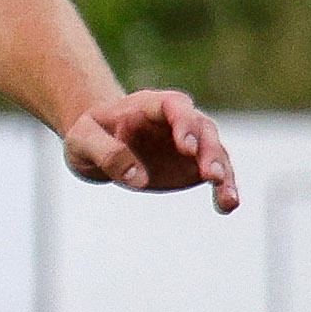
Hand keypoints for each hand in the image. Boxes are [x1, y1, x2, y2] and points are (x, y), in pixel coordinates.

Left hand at [61, 86, 235, 211]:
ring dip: (224, 173)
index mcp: (148, 105)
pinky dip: (225, 189)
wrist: (97, 145)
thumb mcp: (82, 140)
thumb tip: (136, 177)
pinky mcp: (194, 166)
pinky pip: (217, 175)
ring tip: (227, 197)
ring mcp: (190, 143)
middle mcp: (176, 121)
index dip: (184, 123)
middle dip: (209, 151)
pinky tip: (228, 206)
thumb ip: (106, 153)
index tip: (186, 146)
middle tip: (210, 174)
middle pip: (203, 128)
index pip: (174, 105)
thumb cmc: (89, 134)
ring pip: (216, 152)